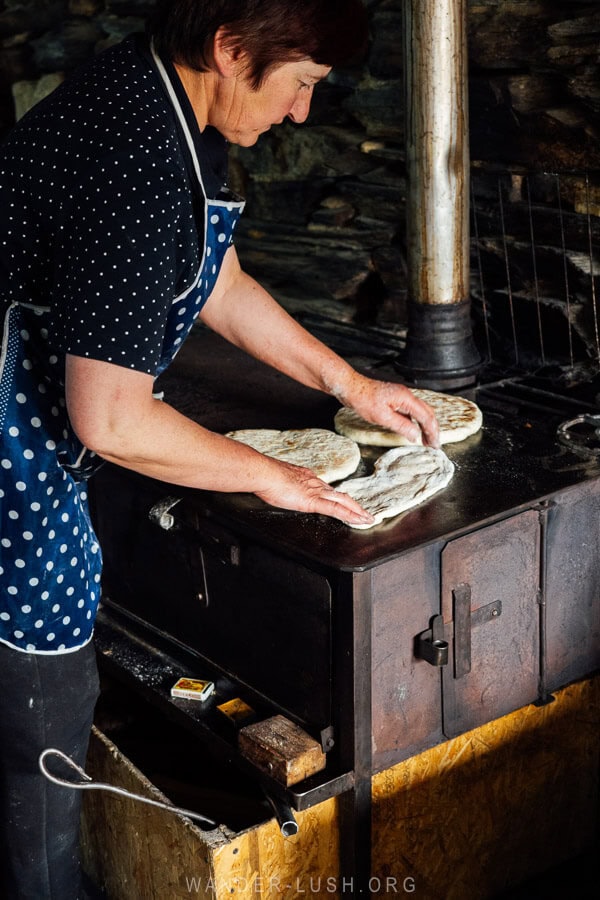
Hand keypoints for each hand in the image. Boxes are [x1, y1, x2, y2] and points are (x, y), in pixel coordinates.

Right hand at [254, 460, 373, 526]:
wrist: (264, 473)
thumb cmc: (266, 476)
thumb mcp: (277, 480)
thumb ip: (283, 485)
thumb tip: (280, 488)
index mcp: (307, 478)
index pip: (327, 489)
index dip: (337, 497)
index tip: (344, 502)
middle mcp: (315, 484)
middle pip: (340, 495)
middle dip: (353, 505)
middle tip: (364, 513)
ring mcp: (316, 492)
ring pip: (343, 501)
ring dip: (356, 511)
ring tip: (367, 519)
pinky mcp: (313, 501)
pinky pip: (335, 510)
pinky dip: (349, 515)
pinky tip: (357, 520)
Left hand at [336, 374, 440, 448]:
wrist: (350, 387)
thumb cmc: (362, 398)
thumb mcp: (382, 417)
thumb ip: (401, 426)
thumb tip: (415, 435)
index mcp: (406, 398)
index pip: (426, 417)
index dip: (432, 432)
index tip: (434, 444)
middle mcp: (406, 396)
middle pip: (427, 413)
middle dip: (432, 430)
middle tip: (434, 445)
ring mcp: (401, 397)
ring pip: (419, 412)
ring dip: (424, 427)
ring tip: (426, 441)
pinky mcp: (395, 400)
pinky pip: (410, 412)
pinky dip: (415, 423)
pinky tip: (412, 432)